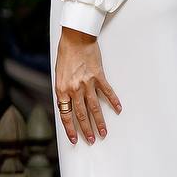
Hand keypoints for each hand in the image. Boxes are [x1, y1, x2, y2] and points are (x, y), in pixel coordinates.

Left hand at [55, 26, 121, 144]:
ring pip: (94, 107)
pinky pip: (107, 91)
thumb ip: (64, 89)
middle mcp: (74, 88)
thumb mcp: (58, 74)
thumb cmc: (66, 53)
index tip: (75, 139)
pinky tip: (118, 109)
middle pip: (81, 114)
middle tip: (92, 140)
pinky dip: (113, 101)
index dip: (70, 129)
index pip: (66, 115)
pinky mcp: (98, 75)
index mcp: (62, 89)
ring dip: (100, 121)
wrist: (75, 37)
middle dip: (87, 129)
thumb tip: (68, 103)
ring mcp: (87, 83)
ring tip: (104, 132)